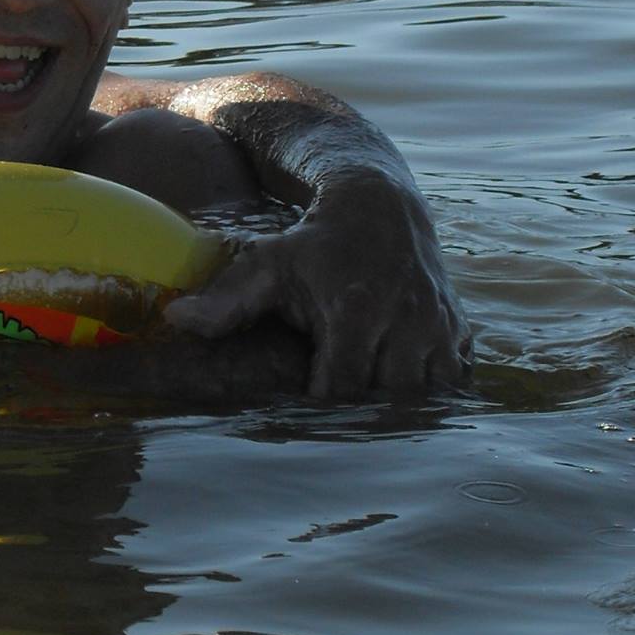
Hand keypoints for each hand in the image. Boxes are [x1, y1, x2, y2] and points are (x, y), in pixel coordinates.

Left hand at [162, 177, 470, 398]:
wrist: (380, 205)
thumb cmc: (315, 241)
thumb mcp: (267, 263)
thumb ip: (226, 299)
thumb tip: (176, 322)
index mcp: (355, 309)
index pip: (342, 388)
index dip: (320, 411)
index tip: (299, 419)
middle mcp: (406, 320)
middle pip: (387, 400)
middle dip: (360, 417)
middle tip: (333, 430)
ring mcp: (439, 325)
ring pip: (428, 397)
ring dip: (398, 411)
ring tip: (366, 416)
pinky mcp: (459, 329)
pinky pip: (454, 381)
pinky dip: (431, 396)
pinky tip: (401, 398)